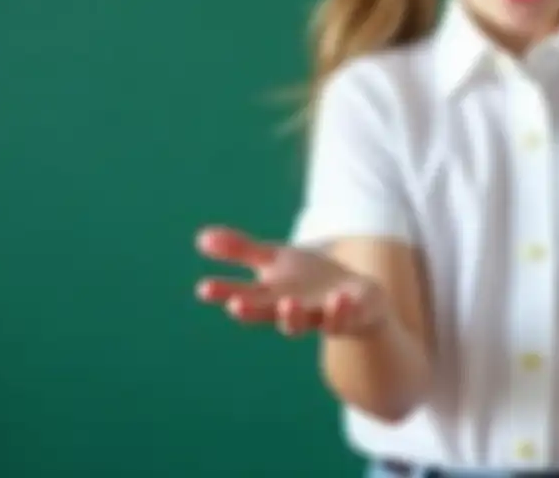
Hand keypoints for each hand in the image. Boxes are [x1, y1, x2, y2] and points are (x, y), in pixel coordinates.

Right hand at [195, 225, 387, 337]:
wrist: (357, 299)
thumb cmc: (308, 280)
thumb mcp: (275, 259)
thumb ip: (241, 250)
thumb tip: (201, 237)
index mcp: (271, 296)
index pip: (243, 294)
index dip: (224, 292)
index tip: (203, 287)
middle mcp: (291, 310)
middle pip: (267, 313)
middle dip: (251, 311)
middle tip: (235, 306)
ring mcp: (319, 316)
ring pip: (304, 322)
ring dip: (295, 314)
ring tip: (289, 301)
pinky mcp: (349, 316)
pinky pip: (345, 316)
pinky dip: (341, 310)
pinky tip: (339, 297)